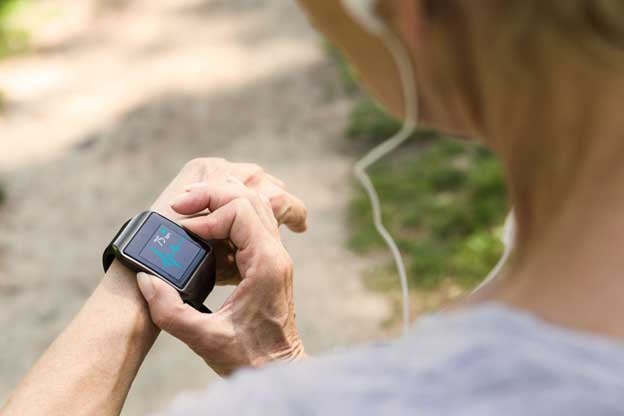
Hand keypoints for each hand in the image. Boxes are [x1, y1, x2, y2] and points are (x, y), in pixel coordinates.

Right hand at [138, 167, 305, 375]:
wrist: (278, 370)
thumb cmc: (250, 357)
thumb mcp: (204, 339)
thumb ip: (170, 311)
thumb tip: (145, 280)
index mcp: (267, 265)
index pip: (240, 211)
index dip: (207, 215)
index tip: (183, 231)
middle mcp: (275, 254)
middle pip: (249, 198)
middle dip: (212, 194)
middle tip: (179, 203)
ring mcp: (274, 256)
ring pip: (253, 205)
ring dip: (220, 200)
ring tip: (189, 206)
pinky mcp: (267, 262)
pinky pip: (251, 223)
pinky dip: (227, 217)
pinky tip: (204, 228)